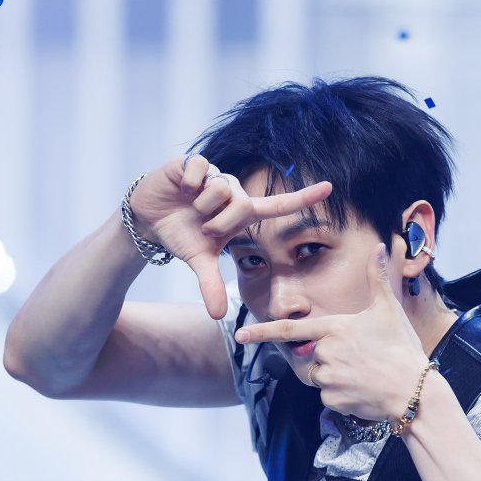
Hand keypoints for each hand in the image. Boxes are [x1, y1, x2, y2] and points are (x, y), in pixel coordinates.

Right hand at [128, 154, 332, 319]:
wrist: (150, 219)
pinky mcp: (194, 163)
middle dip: (218, 221)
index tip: (330, 188)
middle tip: (203, 225)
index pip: (279, 206)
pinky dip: (188, 184)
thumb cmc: (182, 236)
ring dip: (201, 205)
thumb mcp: (198, 262)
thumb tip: (217, 317)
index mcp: (242, 213)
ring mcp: (215, 175)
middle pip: (240, 203)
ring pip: (220, 188)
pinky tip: (181, 189)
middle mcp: (234, 192)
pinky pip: (200, 169)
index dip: (304, 198)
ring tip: (190, 206)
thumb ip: (211, 286)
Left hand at [235, 243, 430, 419]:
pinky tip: (364, 390)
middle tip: (361, 359)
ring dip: (337, 376)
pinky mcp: (332, 401)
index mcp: (334, 328)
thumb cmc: (401, 347)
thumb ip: (377, 279)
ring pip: (321, 377)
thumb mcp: (388, 309)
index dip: (262, 332)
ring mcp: (327, 379)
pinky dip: (343, 395)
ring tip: (365, 374)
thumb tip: (380, 247)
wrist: (413, 389)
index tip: (240, 334)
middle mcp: (325, 353)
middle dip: (331, 358)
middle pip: (314, 355)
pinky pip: (329, 397)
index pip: (289, 330)